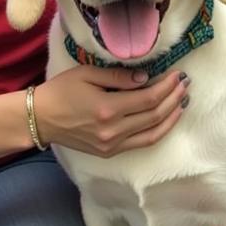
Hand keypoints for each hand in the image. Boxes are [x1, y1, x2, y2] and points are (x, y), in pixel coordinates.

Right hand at [34, 64, 188, 155]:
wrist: (39, 118)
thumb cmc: (61, 91)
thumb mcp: (87, 74)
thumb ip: (119, 76)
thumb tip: (145, 79)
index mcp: (108, 109)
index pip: (149, 99)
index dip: (167, 87)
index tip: (178, 74)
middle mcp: (113, 130)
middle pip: (155, 116)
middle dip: (174, 98)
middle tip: (185, 84)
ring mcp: (112, 144)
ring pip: (153, 133)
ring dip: (171, 117)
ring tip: (183, 101)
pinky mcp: (109, 151)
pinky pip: (141, 143)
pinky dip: (158, 131)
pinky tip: (167, 119)